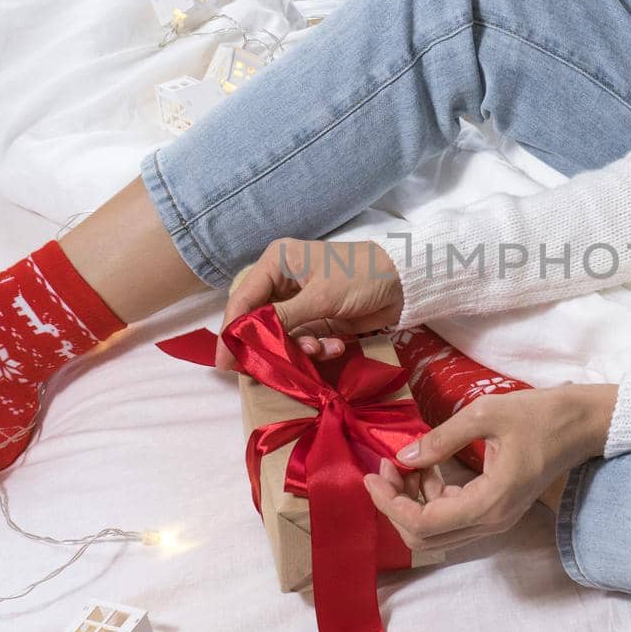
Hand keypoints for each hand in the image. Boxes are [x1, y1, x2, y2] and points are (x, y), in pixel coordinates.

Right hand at [217, 238, 402, 370]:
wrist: (405, 283)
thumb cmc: (360, 276)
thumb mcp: (319, 297)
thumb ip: (282, 318)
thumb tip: (248, 337)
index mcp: (277, 262)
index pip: (243, 299)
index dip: (232, 330)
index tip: (226, 362)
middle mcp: (283, 280)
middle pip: (259, 320)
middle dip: (269, 344)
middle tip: (266, 369)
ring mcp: (300, 301)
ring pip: (282, 335)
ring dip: (298, 348)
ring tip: (317, 349)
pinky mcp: (318, 318)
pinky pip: (304, 340)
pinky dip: (317, 348)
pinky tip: (335, 346)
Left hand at [364, 385, 618, 552]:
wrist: (581, 424)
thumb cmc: (540, 415)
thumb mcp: (485, 414)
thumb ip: (441, 438)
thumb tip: (404, 456)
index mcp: (489, 503)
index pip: (423, 523)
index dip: (389, 504)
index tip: (371, 474)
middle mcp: (491, 522)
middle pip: (424, 536)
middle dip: (395, 505)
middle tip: (383, 467)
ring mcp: (494, 520)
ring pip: (436, 530)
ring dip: (411, 502)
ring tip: (401, 463)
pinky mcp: (495, 511)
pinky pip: (452, 517)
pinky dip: (431, 498)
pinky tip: (426, 468)